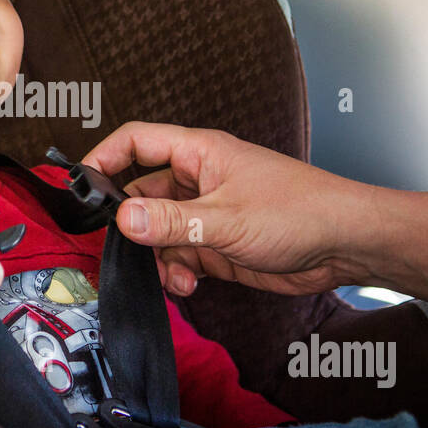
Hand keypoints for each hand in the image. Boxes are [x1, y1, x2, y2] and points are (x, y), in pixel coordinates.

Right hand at [82, 121, 378, 297]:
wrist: (346, 245)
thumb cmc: (301, 211)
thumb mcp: (227, 219)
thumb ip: (172, 221)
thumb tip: (123, 219)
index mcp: (199, 153)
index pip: (136, 141)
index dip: (104, 158)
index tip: (81, 185)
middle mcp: (199, 179)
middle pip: (141, 194)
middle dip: (131, 225)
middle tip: (123, 249)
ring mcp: (207, 212)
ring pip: (159, 232)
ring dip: (157, 257)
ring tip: (171, 275)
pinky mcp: (217, 244)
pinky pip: (179, 256)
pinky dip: (176, 273)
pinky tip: (188, 285)